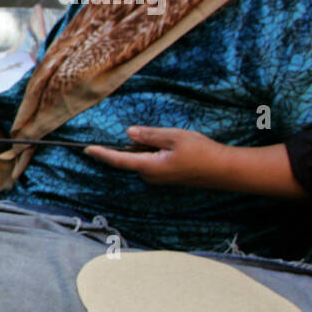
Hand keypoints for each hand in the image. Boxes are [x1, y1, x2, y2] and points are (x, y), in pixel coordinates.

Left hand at [83, 125, 223, 184]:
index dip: (102, 153)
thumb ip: (149, 135)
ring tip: (174, 142)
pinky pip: (151, 160)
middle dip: (136, 144)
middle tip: (161, 137)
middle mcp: (149, 175)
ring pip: (142, 157)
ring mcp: (157, 177)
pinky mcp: (165, 175)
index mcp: (149, 166)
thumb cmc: (202, 153)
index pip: (118, 159)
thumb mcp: (174, 137)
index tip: (87, 149)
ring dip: (148, 147)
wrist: (224, 170)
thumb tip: (129, 133)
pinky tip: (174, 147)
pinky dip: (155, 151)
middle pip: (130, 156)